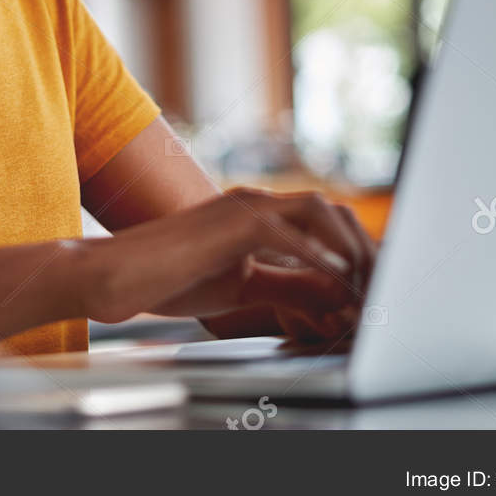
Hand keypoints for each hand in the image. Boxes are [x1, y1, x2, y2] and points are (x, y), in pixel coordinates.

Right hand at [77, 187, 375, 335]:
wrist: (116, 275)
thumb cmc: (168, 278)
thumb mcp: (242, 287)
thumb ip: (287, 286)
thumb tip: (335, 294)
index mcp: (257, 214)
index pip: (324, 221)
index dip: (354, 251)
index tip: (371, 288)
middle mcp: (255, 201)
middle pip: (331, 210)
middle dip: (363, 247)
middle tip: (379, 287)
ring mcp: (242, 207)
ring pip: (318, 211)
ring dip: (349, 247)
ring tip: (364, 284)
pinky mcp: (230, 223)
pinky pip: (287, 232)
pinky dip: (319, 254)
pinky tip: (337, 278)